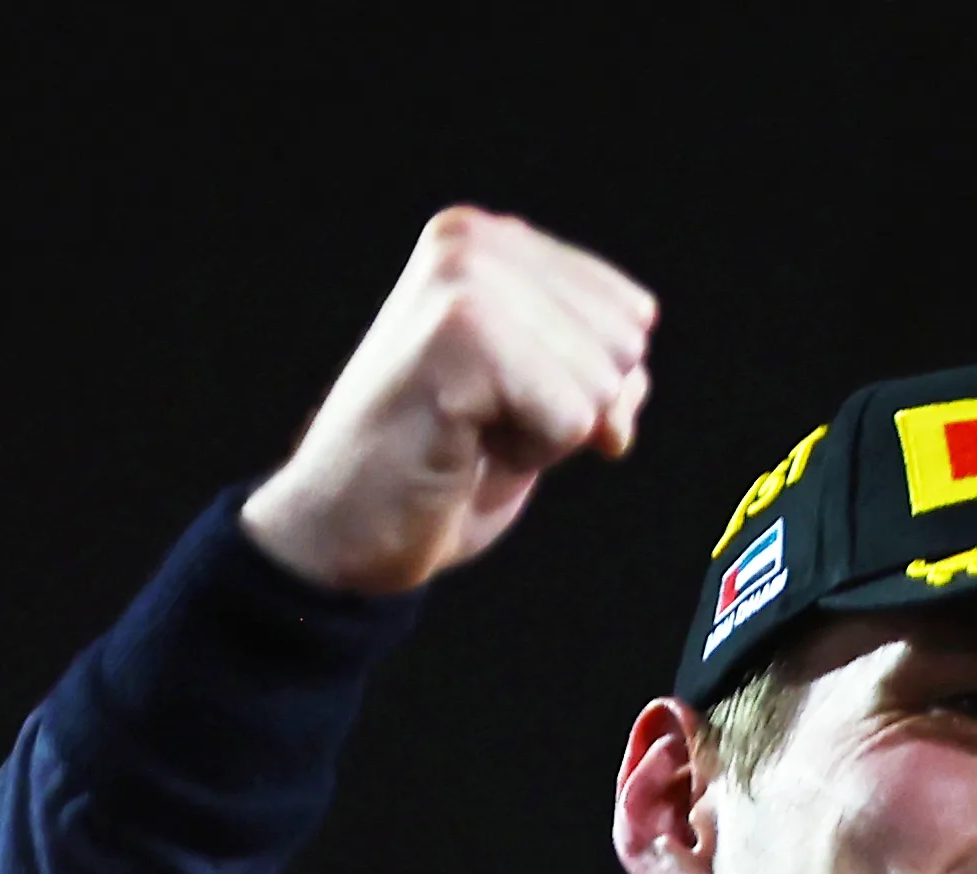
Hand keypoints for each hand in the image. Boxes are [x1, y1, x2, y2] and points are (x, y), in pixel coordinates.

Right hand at [240, 207, 655, 594]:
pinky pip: (571, 418)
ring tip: (469, 431)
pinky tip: (463, 446)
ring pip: (600, 382)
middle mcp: (472, 244)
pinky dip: (532, 455)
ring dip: (546, 433)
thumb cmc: (435, 464)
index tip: (510, 403)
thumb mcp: (535, 398)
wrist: (344, 529)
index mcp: (489, 240)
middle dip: (572, 408)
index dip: (589, 385)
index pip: (630, 313)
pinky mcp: (458, 339)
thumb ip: (595, 365)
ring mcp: (462, 284)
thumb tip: (632, 381)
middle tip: (484, 422)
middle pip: (623, 344)